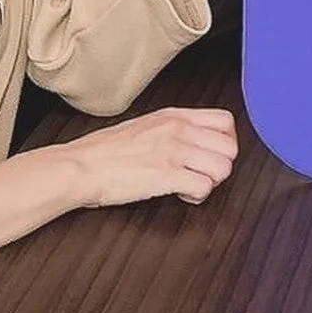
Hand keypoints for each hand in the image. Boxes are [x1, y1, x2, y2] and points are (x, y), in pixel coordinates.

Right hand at [61, 106, 238, 206]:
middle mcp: (178, 130)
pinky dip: (197, 196)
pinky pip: (204, 187)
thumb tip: (193, 137)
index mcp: (174, 116)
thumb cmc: (105, 150)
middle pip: (230, 148)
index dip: (225, 142)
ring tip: (191, 185)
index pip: (225, 121)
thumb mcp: (145, 124)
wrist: (81, 166)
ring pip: (223, 168)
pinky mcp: (167, 175)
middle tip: (201, 173)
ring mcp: (174, 151)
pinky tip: (181, 194)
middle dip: (220, 166)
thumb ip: (172, 127)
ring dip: (210, 182)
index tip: (211, 155)